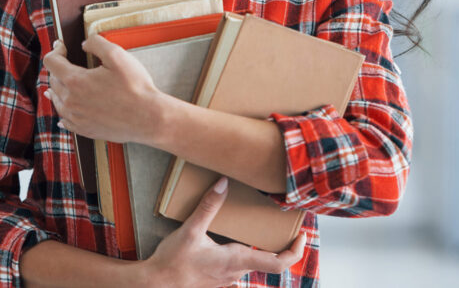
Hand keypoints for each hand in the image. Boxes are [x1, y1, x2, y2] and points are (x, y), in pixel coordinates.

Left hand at [43, 36, 162, 142]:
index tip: (62, 46)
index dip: (55, 50)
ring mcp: (76, 118)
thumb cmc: (135, 86)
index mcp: (75, 81)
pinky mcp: (84, 130)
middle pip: (53, 80)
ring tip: (60, 82)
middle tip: (65, 61)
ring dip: (58, 88)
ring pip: (57, 100)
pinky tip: (66, 110)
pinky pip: (65, 119)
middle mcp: (71, 101)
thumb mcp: (117, 55)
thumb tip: (84, 44)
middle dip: (58, 67)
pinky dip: (63, 109)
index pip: (51, 62)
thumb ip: (96, 43)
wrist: (148, 118)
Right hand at [143, 177, 306, 287]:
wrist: (155, 285)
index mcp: (236, 261)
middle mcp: (236, 274)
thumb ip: (209, 205)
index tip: (303, 236)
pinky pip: (239, 269)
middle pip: (268, 262)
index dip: (295, 251)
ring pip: (253, 265)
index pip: (278, 263)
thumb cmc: (173, 261)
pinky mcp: (217, 280)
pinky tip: (235, 243)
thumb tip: (224, 182)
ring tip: (264, 230)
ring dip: (263, 250)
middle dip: (281, 245)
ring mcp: (226, 280)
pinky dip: (246, 255)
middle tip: (287, 227)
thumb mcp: (191, 229)